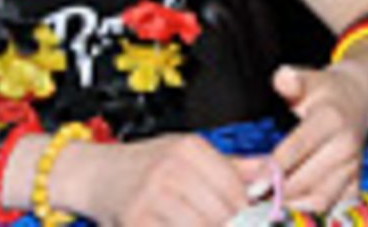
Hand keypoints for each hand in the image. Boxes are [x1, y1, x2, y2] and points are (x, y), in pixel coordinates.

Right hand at [81, 133, 259, 225]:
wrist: (94, 173)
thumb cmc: (148, 164)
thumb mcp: (189, 153)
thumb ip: (233, 166)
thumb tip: (272, 174)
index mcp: (190, 148)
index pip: (234, 187)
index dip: (249, 211)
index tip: (258, 221)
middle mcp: (171, 169)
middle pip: (221, 213)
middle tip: (238, 226)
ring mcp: (151, 197)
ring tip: (210, 225)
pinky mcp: (136, 220)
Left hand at [265, 63, 367, 211]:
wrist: (359, 102)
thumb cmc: (324, 92)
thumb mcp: (309, 79)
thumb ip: (292, 80)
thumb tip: (282, 78)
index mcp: (331, 120)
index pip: (298, 148)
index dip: (274, 168)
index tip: (252, 186)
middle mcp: (345, 148)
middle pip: (306, 181)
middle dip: (276, 193)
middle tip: (247, 200)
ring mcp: (352, 170)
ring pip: (318, 201)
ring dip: (290, 208)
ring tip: (263, 209)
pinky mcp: (354, 186)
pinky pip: (329, 209)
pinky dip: (306, 214)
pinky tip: (284, 210)